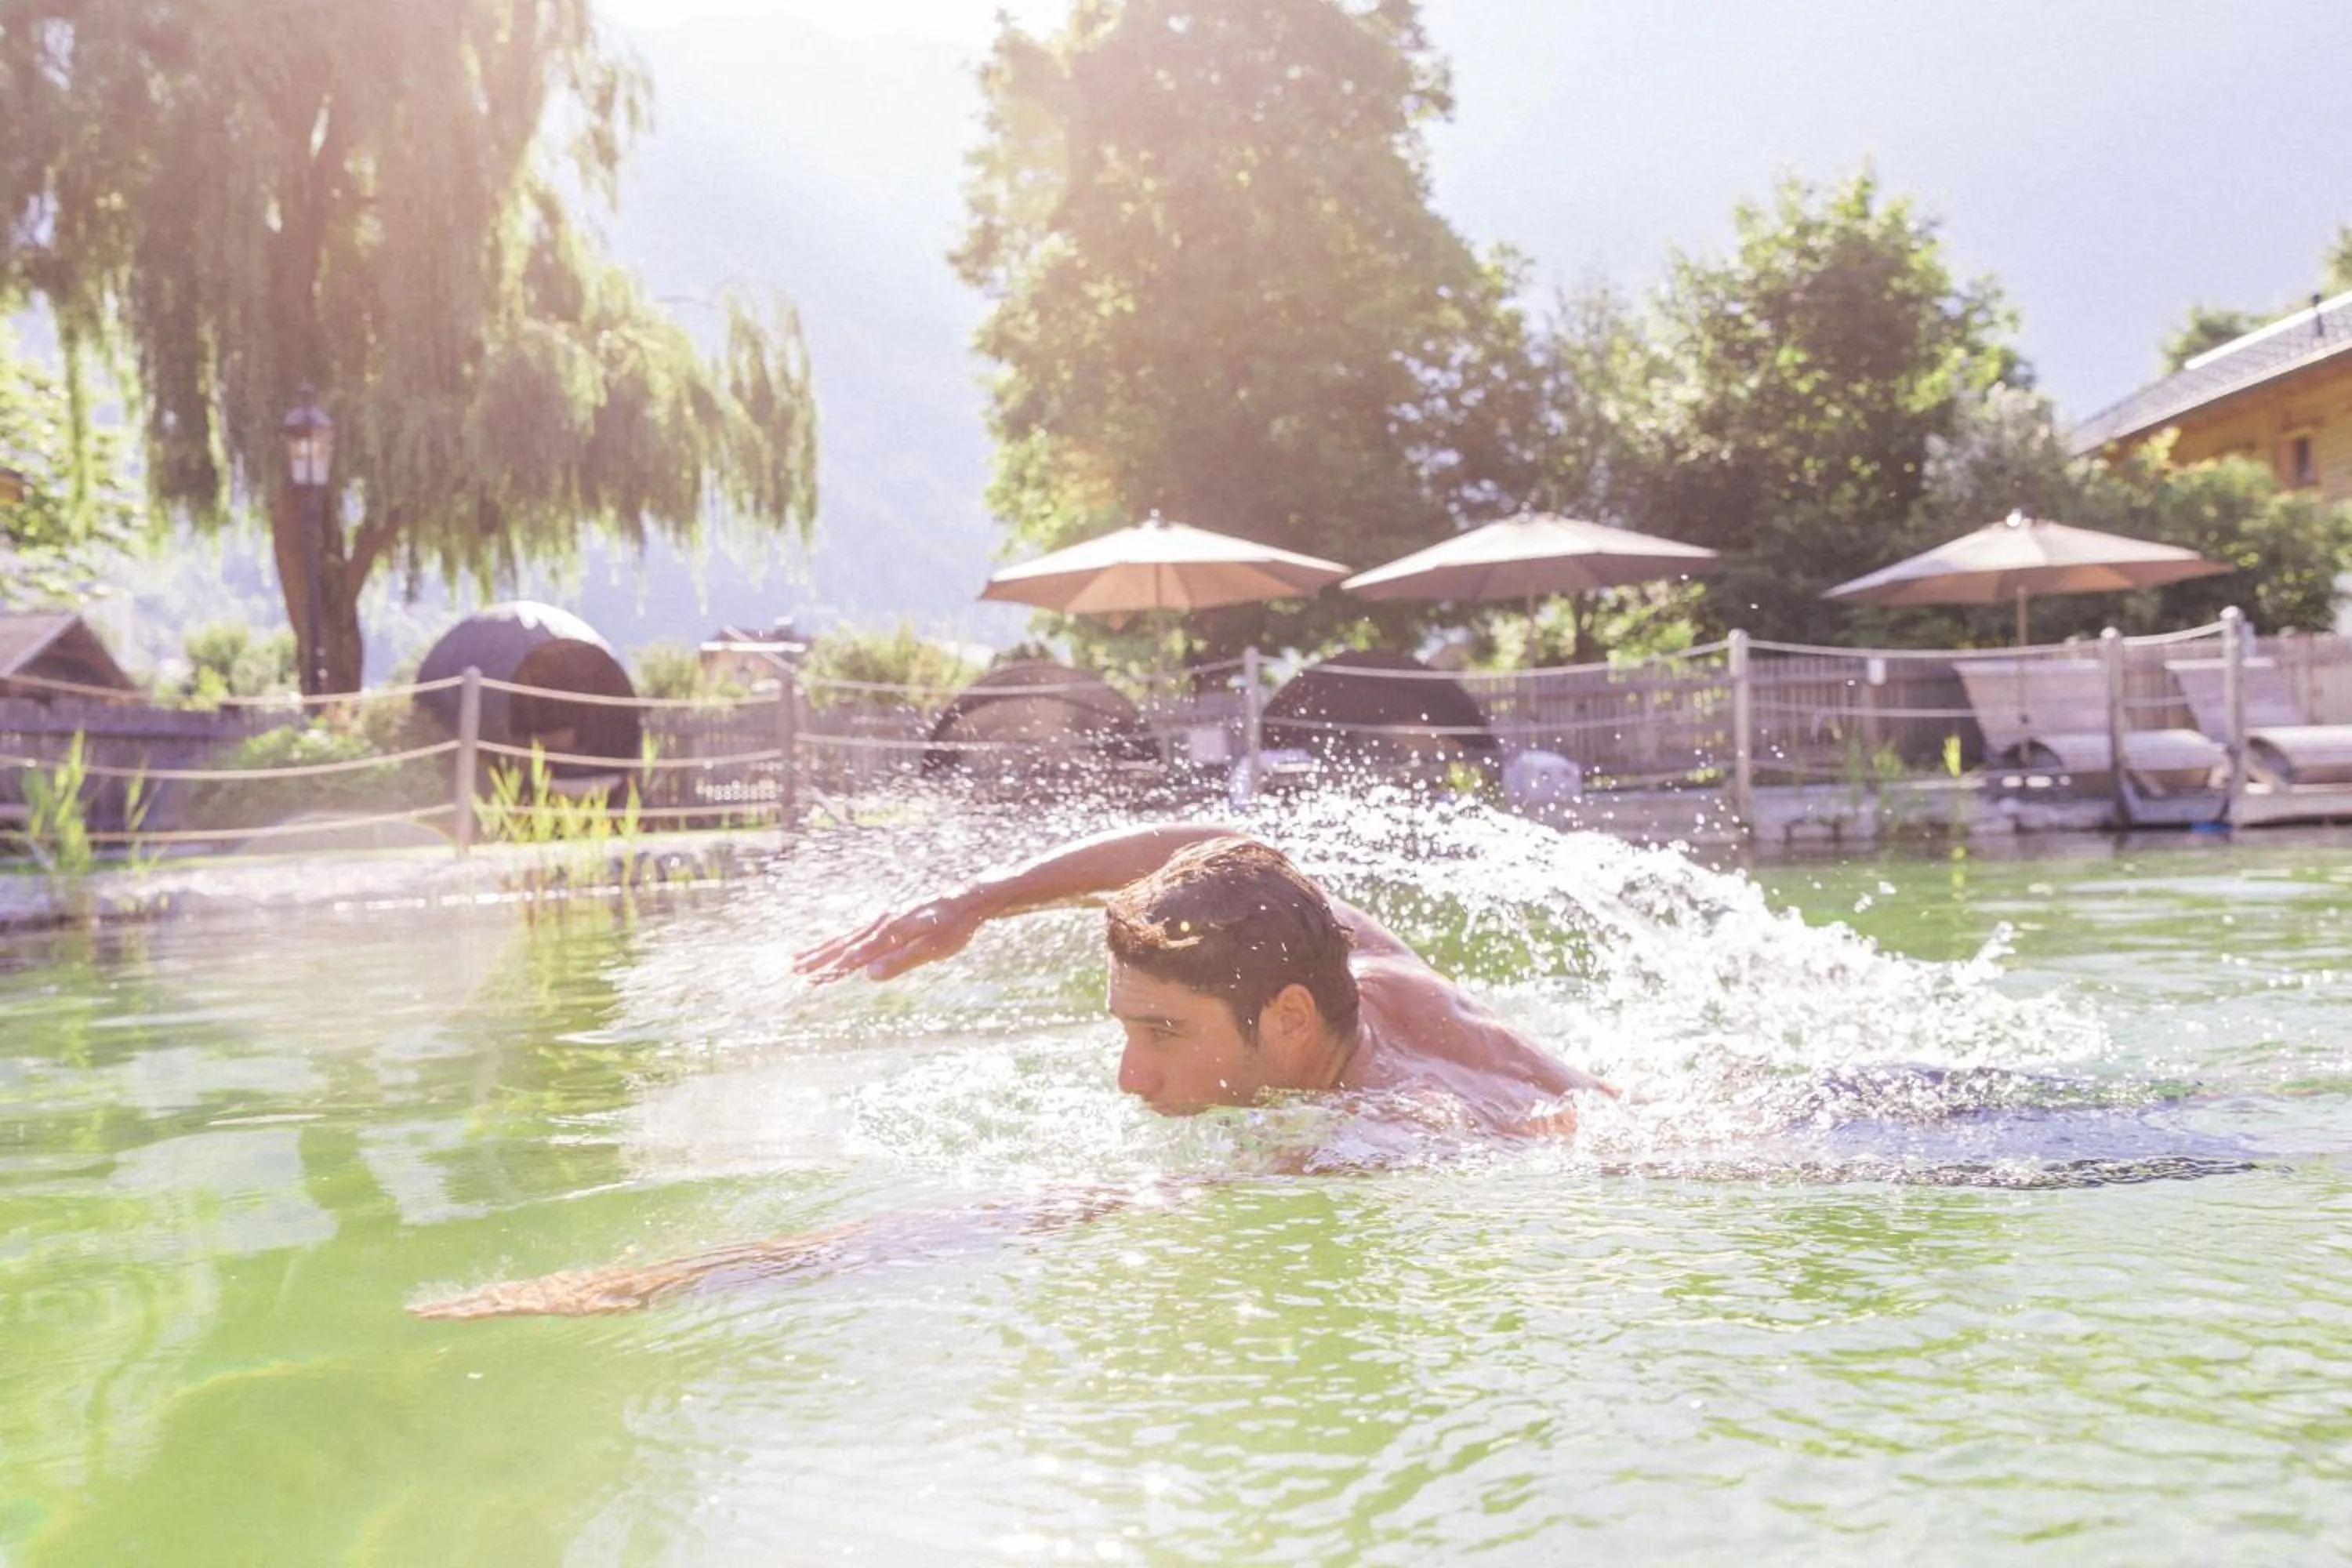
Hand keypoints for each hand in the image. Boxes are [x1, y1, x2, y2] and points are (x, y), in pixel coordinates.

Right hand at [793, 889, 987, 983]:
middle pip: (844, 943)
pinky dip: (838, 941)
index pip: (856, 954)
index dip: (833, 968)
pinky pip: (856, 932)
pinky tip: (830, 947)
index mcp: (891, 931)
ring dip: (821, 949)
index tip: (811, 980)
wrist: (968, 897)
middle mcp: (882, 922)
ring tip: (797, 961)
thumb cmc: (955, 926)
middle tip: (793, 971)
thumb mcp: (934, 948)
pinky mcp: (887, 919)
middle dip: (817, 958)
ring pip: (846, 936)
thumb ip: (902, 961)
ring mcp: (883, 919)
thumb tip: (869, 975)